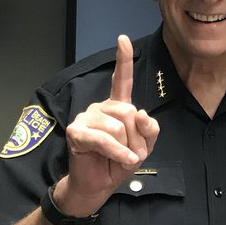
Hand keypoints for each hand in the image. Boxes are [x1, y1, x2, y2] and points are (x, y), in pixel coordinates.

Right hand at [57, 35, 159, 214]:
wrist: (99, 185)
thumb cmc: (119, 162)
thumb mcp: (143, 147)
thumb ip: (149, 130)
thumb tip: (142, 114)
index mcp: (117, 107)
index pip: (122, 81)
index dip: (123, 60)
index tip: (123, 39)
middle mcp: (101, 108)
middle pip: (129, 112)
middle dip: (136, 138)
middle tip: (131, 152)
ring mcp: (86, 117)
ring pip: (117, 126)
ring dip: (126, 147)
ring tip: (121, 157)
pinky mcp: (76, 131)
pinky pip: (103, 139)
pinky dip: (117, 152)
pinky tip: (123, 160)